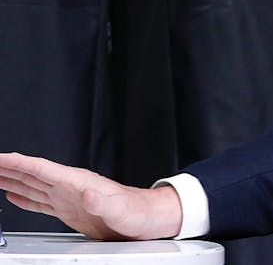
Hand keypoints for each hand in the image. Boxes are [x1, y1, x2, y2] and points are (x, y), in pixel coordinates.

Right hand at [0, 152, 181, 240]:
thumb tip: (86, 194)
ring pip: (32, 186)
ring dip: (11, 181)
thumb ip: (103, 202)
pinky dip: (25, 198)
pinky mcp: (71, 211)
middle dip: (8, 169)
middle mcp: (70, 188)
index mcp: (77, 183)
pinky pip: (41, 202)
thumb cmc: (138, 212)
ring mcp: (69, 198)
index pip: (40, 169)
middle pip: (31, 174)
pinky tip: (15, 196)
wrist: (148, 219)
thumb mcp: (120, 209)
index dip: (17, 164)